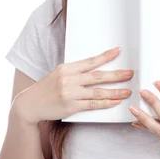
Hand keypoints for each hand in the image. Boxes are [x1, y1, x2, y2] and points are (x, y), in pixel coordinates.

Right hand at [14, 47, 133, 123]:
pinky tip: (115, 102)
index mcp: (67, 68)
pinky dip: (105, 103)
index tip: (118, 51)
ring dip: (115, 92)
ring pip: (97, 92)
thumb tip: (96, 68)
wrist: (30, 104)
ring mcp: (70, 94)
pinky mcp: (70, 107)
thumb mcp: (59, 74)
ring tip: (127, 91)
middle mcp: (68, 80)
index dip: (105, 56)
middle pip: (97, 76)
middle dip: (116, 75)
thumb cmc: (46, 88)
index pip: (90, 61)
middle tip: (129, 73)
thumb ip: (76, 72)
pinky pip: (92, 105)